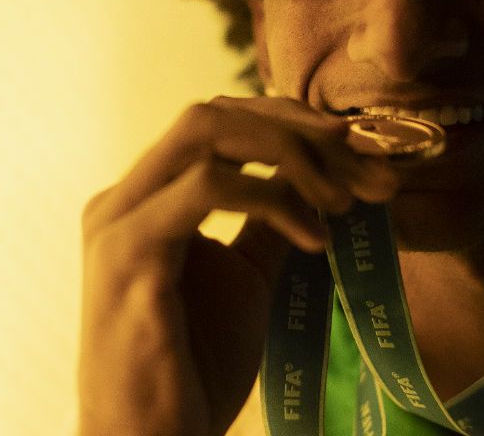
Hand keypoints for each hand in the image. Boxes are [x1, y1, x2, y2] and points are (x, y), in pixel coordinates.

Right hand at [78, 96, 396, 435]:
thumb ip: (269, 224)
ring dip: (290, 155)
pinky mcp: (129, 253)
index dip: (288, 121)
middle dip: (297, 128)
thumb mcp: (246, 280)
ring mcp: (119, 221)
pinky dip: (269, 199)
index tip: (357, 149)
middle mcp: (123, 198)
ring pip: (205, 131)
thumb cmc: (192, 370)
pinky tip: (313, 236)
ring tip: (345, 200)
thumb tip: (318, 179)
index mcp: (144, 200)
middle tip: (364, 165)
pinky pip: (205, 187)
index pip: (216, 123)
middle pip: (212, 113)